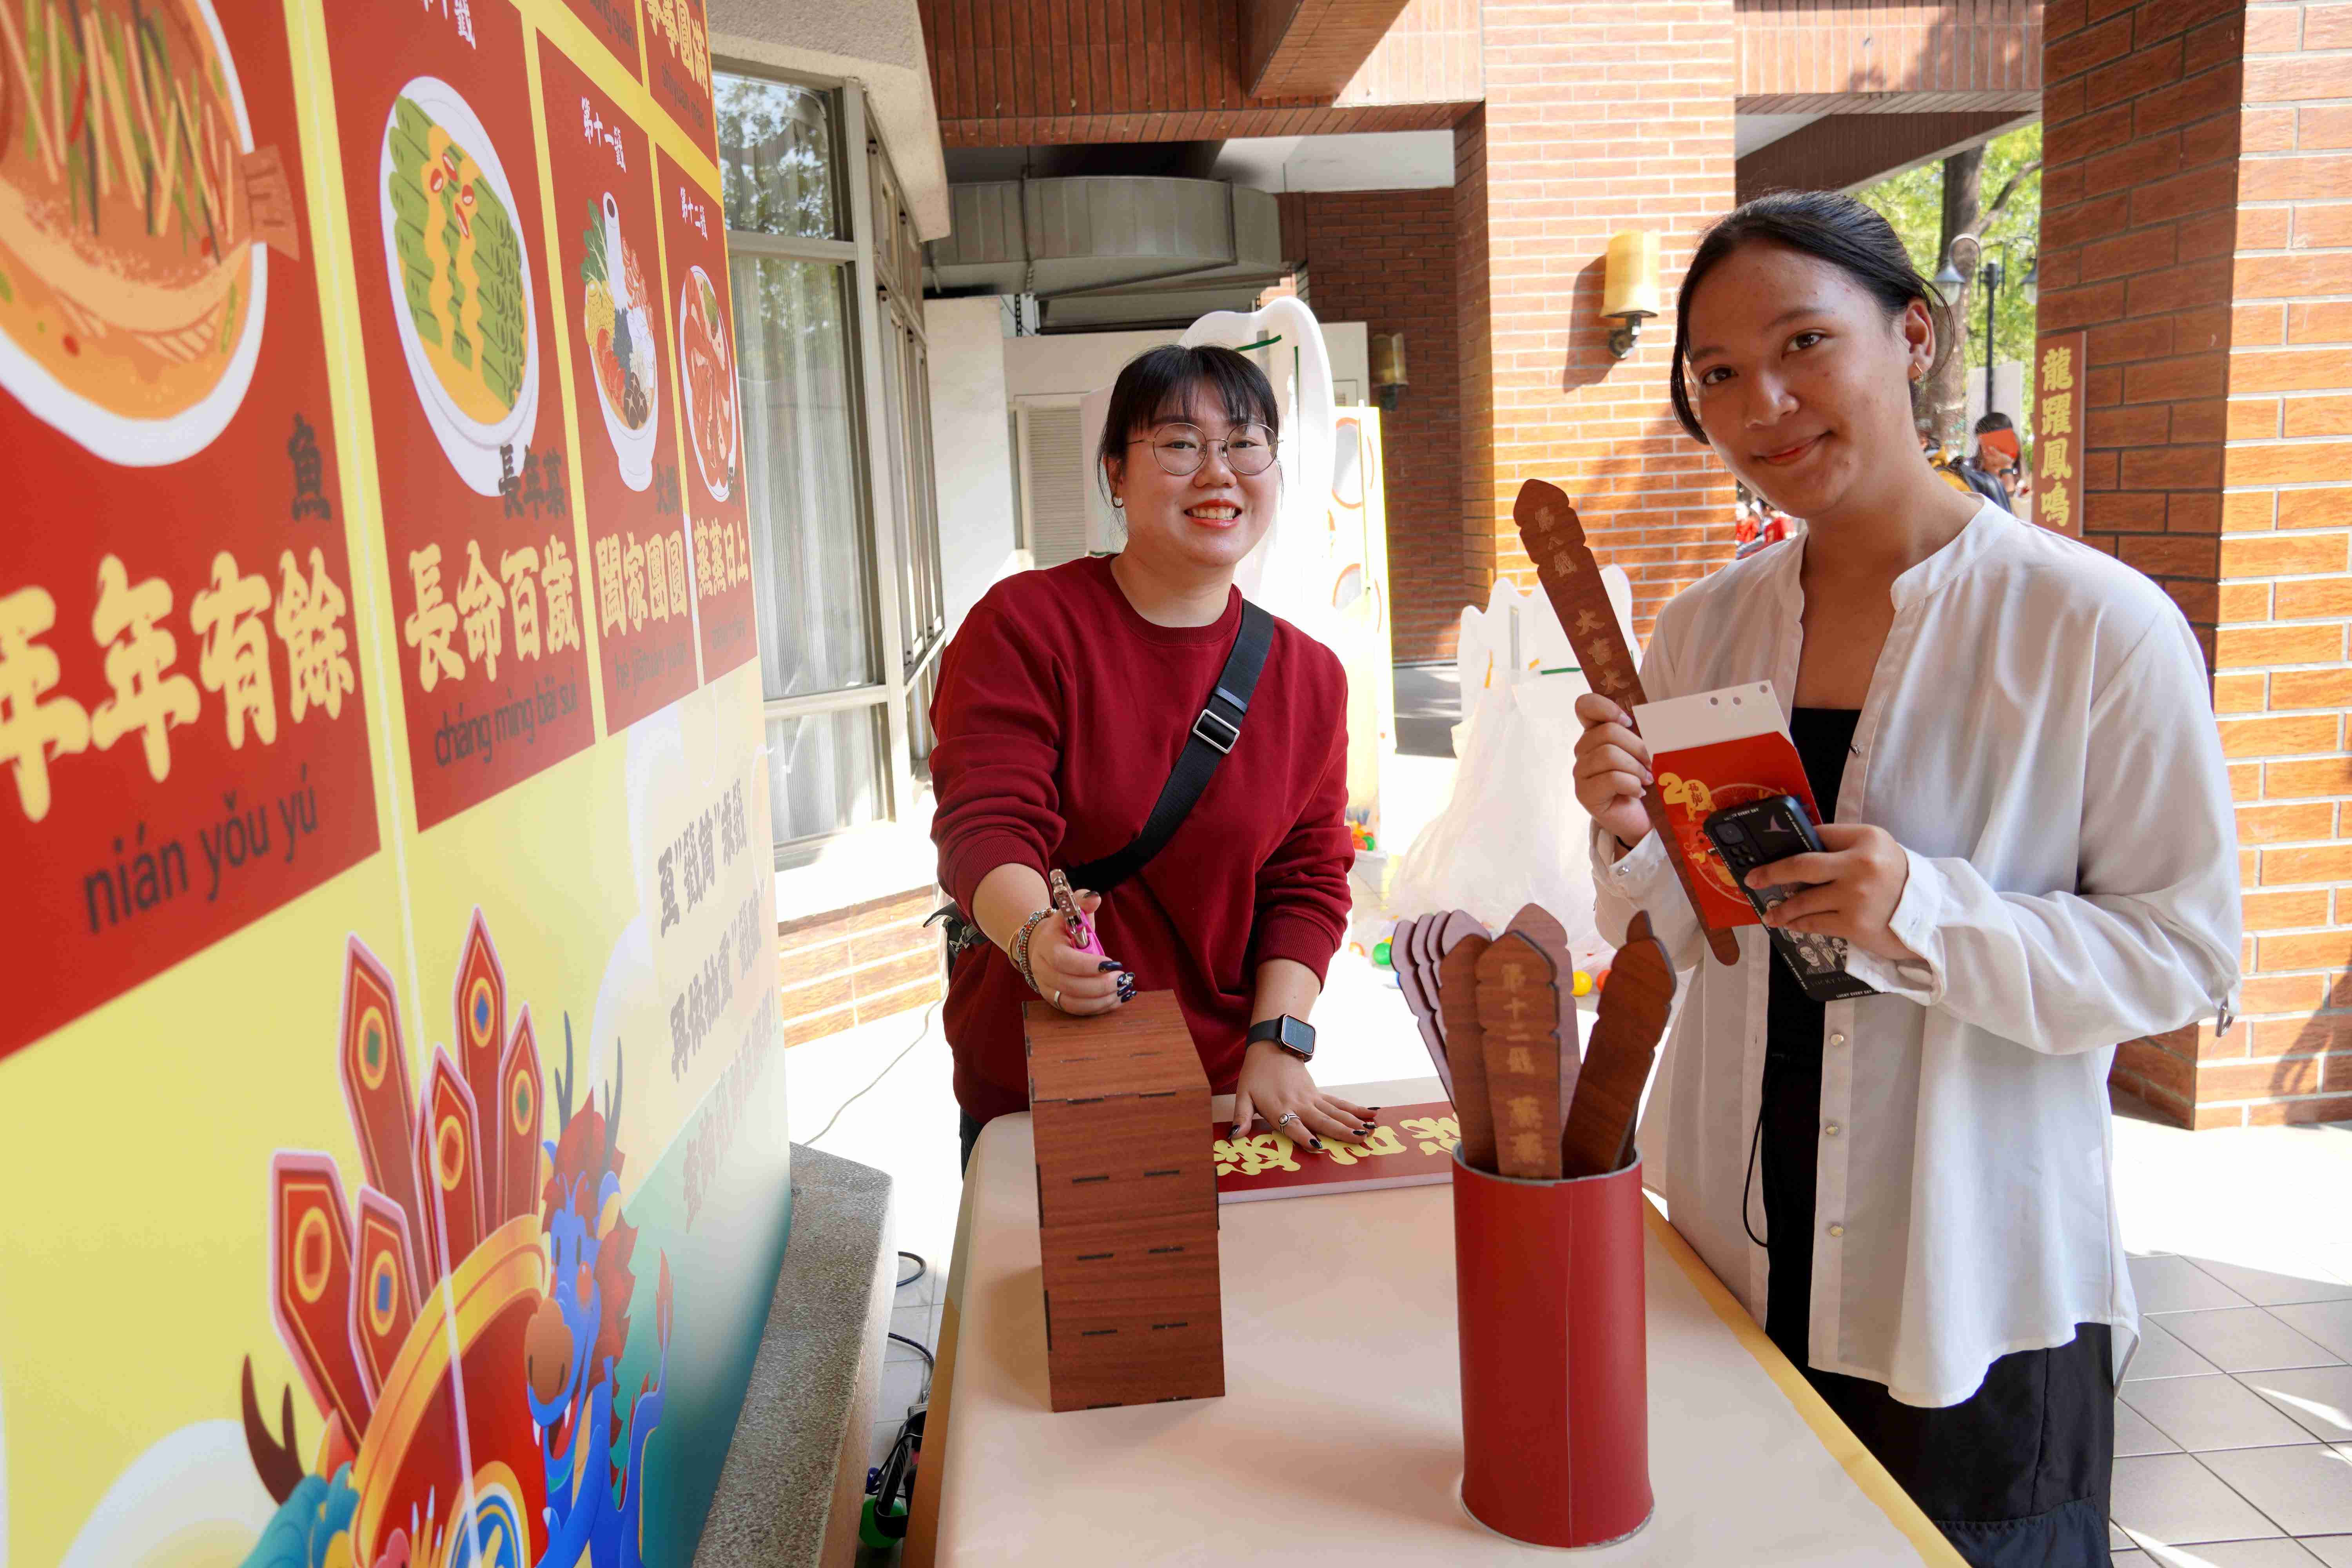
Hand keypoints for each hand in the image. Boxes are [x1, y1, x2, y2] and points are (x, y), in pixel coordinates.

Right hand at [1027, 890, 1131, 1013]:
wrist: (1044, 945)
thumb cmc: (1064, 928)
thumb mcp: (1071, 911)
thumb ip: (1083, 902)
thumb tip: (1094, 898)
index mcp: (1047, 946)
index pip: (1063, 961)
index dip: (1088, 966)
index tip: (1112, 963)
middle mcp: (1043, 970)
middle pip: (1069, 985)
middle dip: (1100, 985)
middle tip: (1121, 978)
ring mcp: (1047, 988)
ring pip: (1073, 1002)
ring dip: (1101, 999)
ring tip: (1122, 989)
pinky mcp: (1055, 1001)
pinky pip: (1076, 1010)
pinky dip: (1098, 1008)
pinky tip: (1116, 999)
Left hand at [1229, 1041, 1376, 1152]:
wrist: (1271, 1048)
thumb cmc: (1255, 1075)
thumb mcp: (1242, 1095)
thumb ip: (1241, 1117)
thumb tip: (1235, 1136)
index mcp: (1279, 1108)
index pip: (1293, 1127)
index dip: (1304, 1137)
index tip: (1318, 1147)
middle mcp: (1299, 1104)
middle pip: (1322, 1121)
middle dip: (1342, 1131)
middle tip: (1360, 1139)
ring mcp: (1311, 1098)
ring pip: (1335, 1112)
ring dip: (1354, 1121)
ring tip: (1371, 1130)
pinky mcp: (1318, 1093)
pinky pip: (1338, 1103)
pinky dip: (1355, 1109)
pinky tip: (1370, 1114)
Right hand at [1572, 693, 1653, 849]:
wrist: (1642, 818)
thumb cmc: (1643, 781)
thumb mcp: (1645, 751)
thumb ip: (1644, 733)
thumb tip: (1660, 722)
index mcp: (1595, 734)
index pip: (1585, 706)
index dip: (1606, 708)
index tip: (1629, 722)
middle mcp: (1583, 750)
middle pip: (1607, 732)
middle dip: (1637, 747)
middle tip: (1652, 763)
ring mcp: (1581, 772)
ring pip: (1608, 755)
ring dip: (1636, 767)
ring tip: (1647, 779)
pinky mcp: (1585, 794)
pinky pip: (1611, 779)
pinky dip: (1632, 785)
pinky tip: (1638, 792)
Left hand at [1746, 822, 1918, 963]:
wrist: (1928, 913)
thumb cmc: (1897, 877)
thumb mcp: (1876, 847)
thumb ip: (1842, 843)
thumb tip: (1799, 846)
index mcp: (1865, 840)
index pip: (1817, 836)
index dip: (1791, 844)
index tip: (1768, 852)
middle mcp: (1859, 866)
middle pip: (1801, 866)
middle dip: (1771, 873)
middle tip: (1752, 879)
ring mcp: (1854, 897)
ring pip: (1803, 901)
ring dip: (1781, 908)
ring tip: (1770, 913)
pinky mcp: (1853, 924)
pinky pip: (1814, 923)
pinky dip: (1797, 924)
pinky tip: (1789, 924)